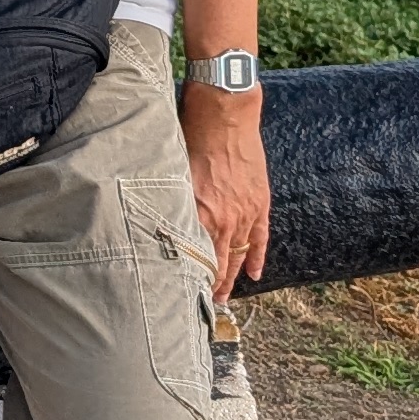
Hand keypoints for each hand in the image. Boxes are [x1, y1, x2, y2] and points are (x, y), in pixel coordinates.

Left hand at [180, 86, 268, 298]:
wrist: (225, 114)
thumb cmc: (191, 136)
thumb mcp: (173, 172)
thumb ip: (169, 199)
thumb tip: (158, 218)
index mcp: (197, 212)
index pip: (192, 255)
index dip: (188, 276)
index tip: (179, 292)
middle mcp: (222, 219)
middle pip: (216, 262)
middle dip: (208, 285)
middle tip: (202, 305)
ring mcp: (244, 213)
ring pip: (238, 255)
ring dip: (231, 277)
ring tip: (223, 297)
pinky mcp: (259, 203)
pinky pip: (261, 239)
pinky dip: (257, 258)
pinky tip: (255, 275)